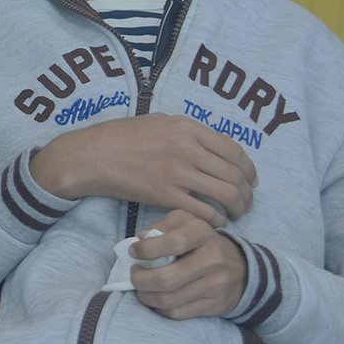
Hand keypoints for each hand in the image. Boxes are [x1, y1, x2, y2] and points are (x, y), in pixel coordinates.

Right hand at [29, 114, 257, 226]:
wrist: (92, 156)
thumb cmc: (121, 136)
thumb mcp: (158, 122)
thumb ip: (188, 132)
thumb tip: (213, 146)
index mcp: (187, 128)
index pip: (234, 150)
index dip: (249, 168)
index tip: (251, 180)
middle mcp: (187, 148)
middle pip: (234, 174)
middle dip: (247, 192)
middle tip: (247, 202)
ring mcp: (177, 173)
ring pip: (225, 194)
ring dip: (237, 207)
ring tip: (236, 214)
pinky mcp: (165, 195)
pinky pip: (203, 211)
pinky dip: (216, 220)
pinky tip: (215, 221)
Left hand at [129, 210, 247, 319]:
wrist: (242, 268)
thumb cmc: (202, 241)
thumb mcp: (185, 222)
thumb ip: (163, 226)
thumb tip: (141, 238)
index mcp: (202, 234)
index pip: (172, 243)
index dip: (146, 250)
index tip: (133, 252)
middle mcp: (212, 260)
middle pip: (166, 279)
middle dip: (140, 279)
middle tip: (134, 275)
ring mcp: (215, 285)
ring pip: (169, 300)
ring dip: (146, 296)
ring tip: (141, 287)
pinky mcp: (214, 306)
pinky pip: (178, 313)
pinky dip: (159, 308)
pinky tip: (155, 298)